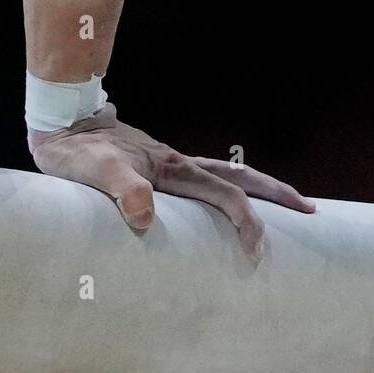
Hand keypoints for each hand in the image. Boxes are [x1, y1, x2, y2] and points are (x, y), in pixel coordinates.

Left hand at [27, 103, 314, 259]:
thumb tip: (145, 217)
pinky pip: (207, 180)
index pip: (225, 195)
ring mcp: (172, 164)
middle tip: (310, 212)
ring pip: (228, 174)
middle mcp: (180, 164)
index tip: (257, 252)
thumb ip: (121, 188)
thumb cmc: (76, 150)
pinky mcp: (159, 167)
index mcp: (173, 168)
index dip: (246, 222)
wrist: (63, 119)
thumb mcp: (95, 171)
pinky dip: (229, 189)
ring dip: (260, 189)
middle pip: (242, 177)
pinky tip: (222, 203)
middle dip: (278, 194)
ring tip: (284, 205)